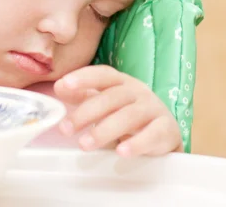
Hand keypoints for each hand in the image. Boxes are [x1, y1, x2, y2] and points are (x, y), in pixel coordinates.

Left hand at [54, 65, 182, 156]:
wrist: (162, 131)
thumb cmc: (124, 113)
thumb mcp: (103, 102)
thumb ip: (81, 95)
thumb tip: (59, 88)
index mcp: (120, 81)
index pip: (102, 74)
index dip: (83, 78)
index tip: (64, 85)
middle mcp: (137, 91)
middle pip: (110, 98)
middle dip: (85, 113)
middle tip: (65, 129)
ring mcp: (153, 108)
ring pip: (128, 116)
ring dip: (104, 131)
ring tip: (84, 144)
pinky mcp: (166, 128)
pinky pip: (153, 134)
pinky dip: (136, 144)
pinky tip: (121, 152)